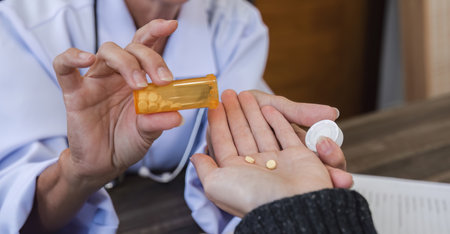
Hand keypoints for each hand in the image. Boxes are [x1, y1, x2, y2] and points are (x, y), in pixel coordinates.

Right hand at [53, 19, 181, 188]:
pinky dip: (73, 57)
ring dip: (126, 62)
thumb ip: (159, 122)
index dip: (156, 32)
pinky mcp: (75, 93)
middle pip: (132, 48)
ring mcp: (96, 81)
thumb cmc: (127, 143)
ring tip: (138, 84)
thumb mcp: (148, 134)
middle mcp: (118, 74)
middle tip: (161, 80)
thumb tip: (177, 116)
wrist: (103, 164)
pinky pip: (64, 67)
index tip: (172, 25)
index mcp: (138, 78)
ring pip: (108, 51)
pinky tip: (86, 58)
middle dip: (150, 58)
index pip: (146, 47)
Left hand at [191, 90, 332, 216]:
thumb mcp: (216, 184)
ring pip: (261, 131)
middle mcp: (256, 167)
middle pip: (242, 134)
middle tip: (229, 92)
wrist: (292, 206)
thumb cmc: (252, 196)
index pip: (223, 142)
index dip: (218, 123)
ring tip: (245, 94)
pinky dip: (277, 121)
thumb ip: (205, 169)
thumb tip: (195, 157)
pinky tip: (268, 108)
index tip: (213, 105)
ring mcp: (278, 162)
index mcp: (236, 174)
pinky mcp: (298, 157)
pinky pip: (285, 134)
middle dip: (234, 113)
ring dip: (253, 113)